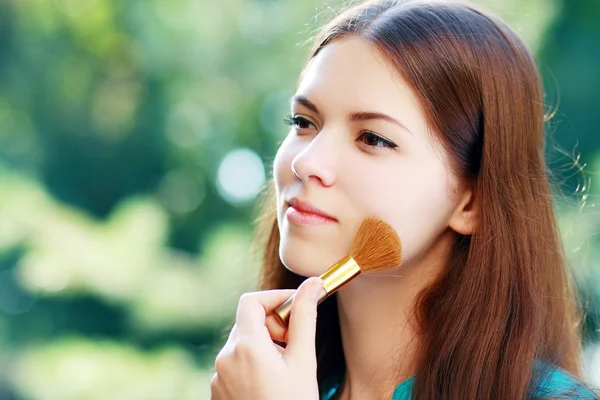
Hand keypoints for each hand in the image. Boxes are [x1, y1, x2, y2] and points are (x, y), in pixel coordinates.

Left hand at [210, 277, 323, 399]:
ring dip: (263, 345)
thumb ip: (305, 318)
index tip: (295, 307)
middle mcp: (225, 358)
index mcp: (246, 346)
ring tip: (284, 369)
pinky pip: (234, 364)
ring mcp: (218, 376)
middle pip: (246, 322)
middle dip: (272, 325)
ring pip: (242, 343)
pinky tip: (270, 383)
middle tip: (293, 343)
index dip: (275, 298)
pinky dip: (252, 363)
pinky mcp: (217, 390)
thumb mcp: (303, 361)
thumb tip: (312, 284)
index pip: (251, 301)